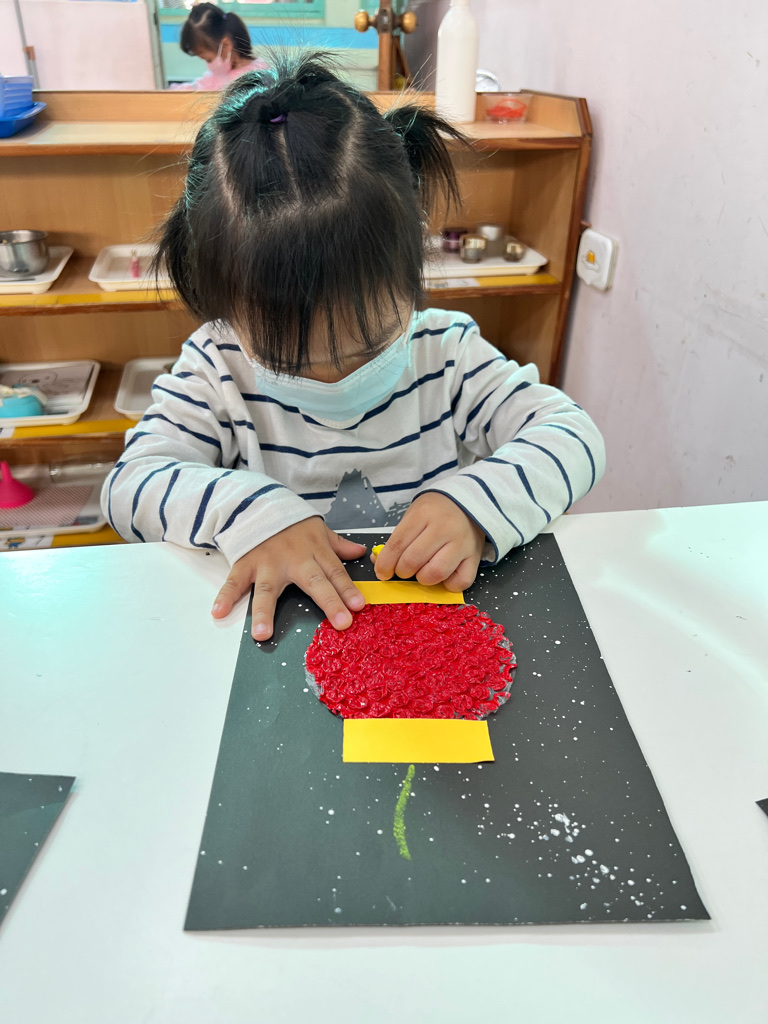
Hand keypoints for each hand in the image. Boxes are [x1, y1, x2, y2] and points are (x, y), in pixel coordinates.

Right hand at [211, 517, 366, 639]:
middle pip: (314, 581)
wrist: (259, 502)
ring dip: (264, 611)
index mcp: (315, 550)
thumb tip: (360, 553)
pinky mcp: (245, 563)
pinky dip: (225, 596)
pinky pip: (234, 581)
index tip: (359, 606)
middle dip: (329, 601)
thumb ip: (338, 544)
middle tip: (341, 622)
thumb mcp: (319, 530)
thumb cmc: (292, 524)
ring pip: (268, 589)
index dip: (347, 589)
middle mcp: (294, 559)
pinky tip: (218, 612)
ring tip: (263, 634)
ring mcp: (268, 563)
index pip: (335, 572)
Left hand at [373, 493, 484, 590]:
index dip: (385, 563)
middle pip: (413, 560)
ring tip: (422, 572)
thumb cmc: (435, 511)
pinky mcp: (474, 557)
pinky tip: (443, 576)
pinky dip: (448, 585)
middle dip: (402, 571)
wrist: (467, 502)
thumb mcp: (413, 516)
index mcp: (424, 514)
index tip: (382, 572)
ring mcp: (462, 543)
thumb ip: (398, 539)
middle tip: (403, 569)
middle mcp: (444, 528)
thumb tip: (379, 563)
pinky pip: (460, 582)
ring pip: (436, 573)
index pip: (397, 544)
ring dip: (423, 578)